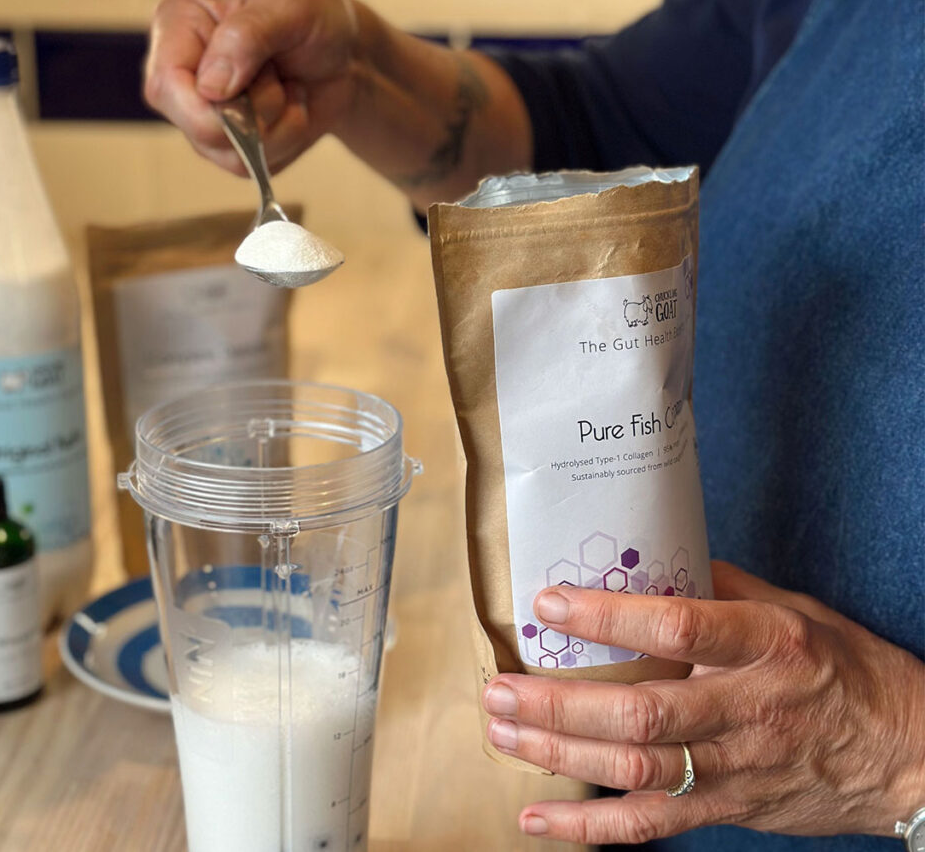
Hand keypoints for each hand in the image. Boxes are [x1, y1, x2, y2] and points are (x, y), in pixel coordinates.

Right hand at [144, 0, 361, 174]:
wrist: (345, 53)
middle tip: (279, 76)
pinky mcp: (232, 145)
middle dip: (257, 113)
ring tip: (287, 88)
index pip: (166, 85)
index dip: (208, 103)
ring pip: (231, 156)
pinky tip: (290, 108)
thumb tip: (212, 88)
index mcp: (181, 25)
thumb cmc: (313, 17)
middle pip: (200, 131)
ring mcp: (205, 115)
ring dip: (278, 127)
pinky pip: (254, 166)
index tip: (247, 84)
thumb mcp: (289, 7)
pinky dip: (287, 140)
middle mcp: (185, 75)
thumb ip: (247, 36)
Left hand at [481, 561, 924, 843]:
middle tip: (500, 686)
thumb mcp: (792, 609)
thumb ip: (718, 587)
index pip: (678, 628)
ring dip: (559, 753)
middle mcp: (749, 708)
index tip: (548, 604)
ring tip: (503, 731)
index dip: (608, 618)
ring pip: (637, 770)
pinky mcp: (728, 809)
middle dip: (560, 703)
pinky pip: (652, 826)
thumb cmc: (841, 668)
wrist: (903, 751)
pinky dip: (588, 827)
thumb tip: (647, 558)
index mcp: (767, 644)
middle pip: (643, 713)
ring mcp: (738, 768)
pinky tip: (536, 817)